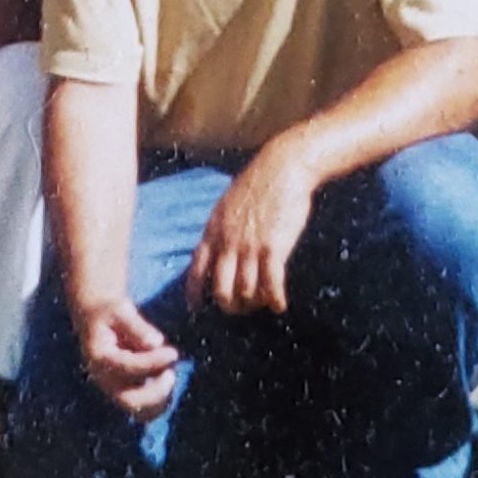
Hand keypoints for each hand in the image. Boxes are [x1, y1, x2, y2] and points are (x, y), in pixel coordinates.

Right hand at [74, 297, 180, 419]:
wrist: (96, 316)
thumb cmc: (108, 309)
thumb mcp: (120, 309)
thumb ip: (136, 327)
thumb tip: (156, 343)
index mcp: (99, 358)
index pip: (128, 368)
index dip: (153, 362)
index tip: (173, 353)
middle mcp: (104, 379)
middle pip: (132, 402)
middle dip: (157, 391)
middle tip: (171, 371)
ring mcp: (114, 389)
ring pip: (142, 411)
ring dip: (161, 396)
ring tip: (169, 371)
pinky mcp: (126, 391)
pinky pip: (147, 407)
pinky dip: (161, 397)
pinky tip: (165, 374)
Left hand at [185, 140, 318, 314]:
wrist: (282, 168)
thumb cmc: (256, 185)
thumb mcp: (226, 206)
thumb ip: (219, 231)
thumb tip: (214, 251)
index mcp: (213, 232)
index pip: (196, 271)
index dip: (195, 294)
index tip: (196, 308)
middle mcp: (228, 243)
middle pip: (221, 290)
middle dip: (229, 306)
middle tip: (240, 308)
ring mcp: (250, 246)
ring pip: (246, 292)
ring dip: (254, 303)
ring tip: (263, 303)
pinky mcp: (274, 247)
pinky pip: (271, 284)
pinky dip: (274, 300)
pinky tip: (279, 306)